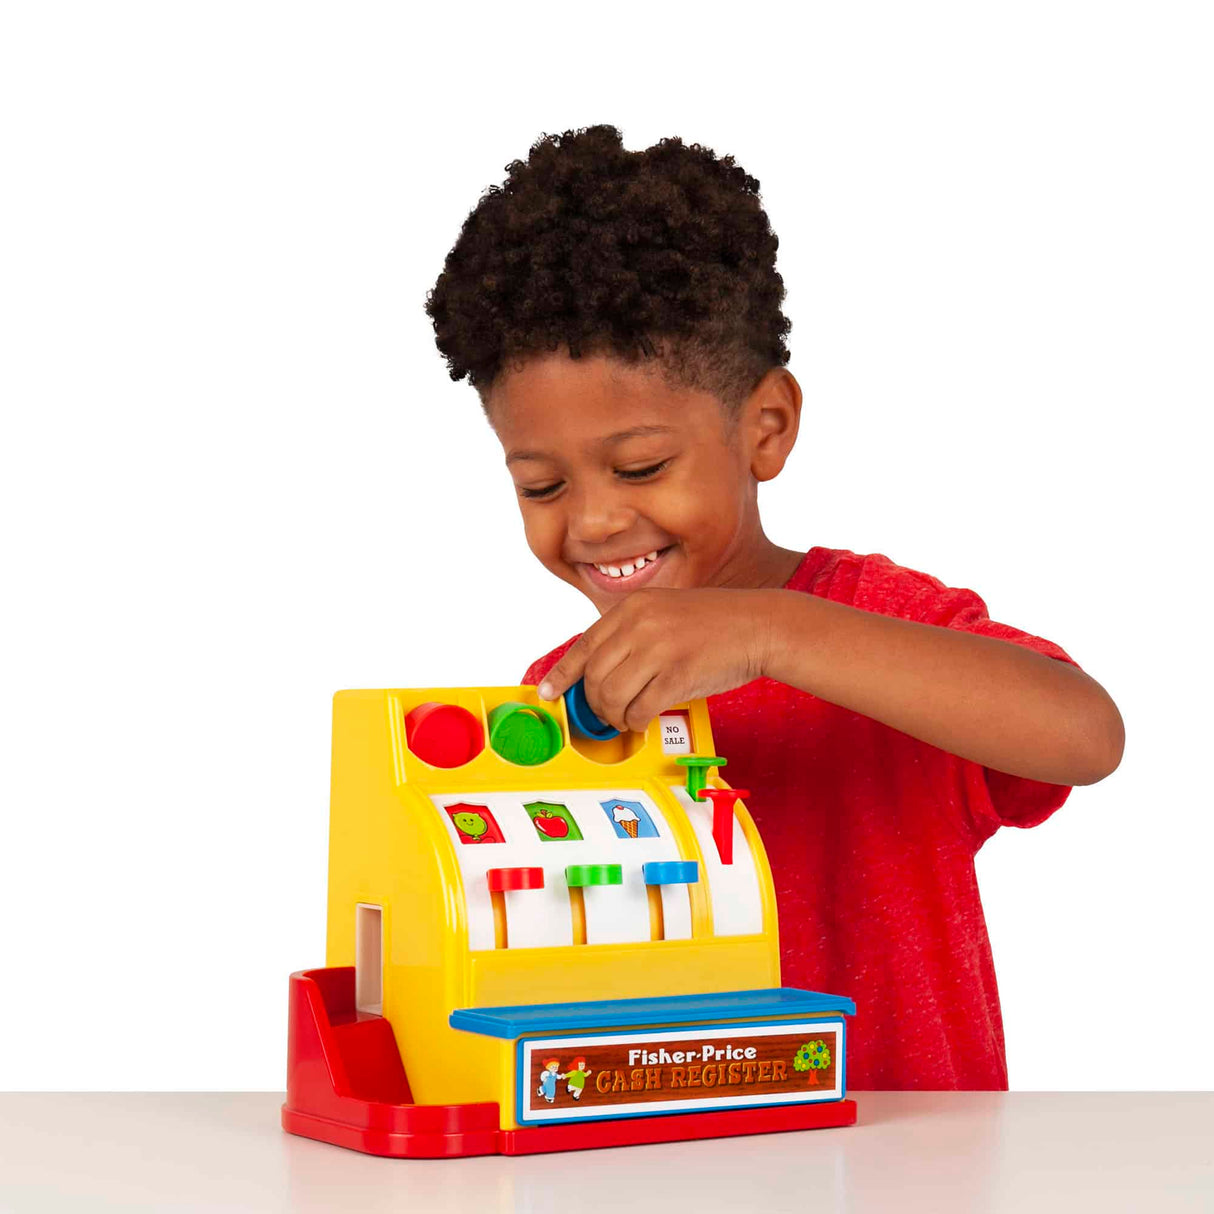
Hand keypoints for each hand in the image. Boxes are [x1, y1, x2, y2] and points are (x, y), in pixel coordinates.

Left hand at [536, 588, 779, 733]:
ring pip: (612, 696)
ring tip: (627, 719)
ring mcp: (659, 648)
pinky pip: (640, 709)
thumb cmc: (714, 624)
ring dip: (615, 717)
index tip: (548, 692)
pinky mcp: (678, 674)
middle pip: (594, 677)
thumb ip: (632, 633)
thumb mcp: (664, 611)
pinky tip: (644, 721)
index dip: (562, 674)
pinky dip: (636, 722)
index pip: (583, 646)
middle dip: (595, 704)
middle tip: (607, 714)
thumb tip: (600, 671)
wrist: (758, 624)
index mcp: (632, 607)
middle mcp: (640, 624)